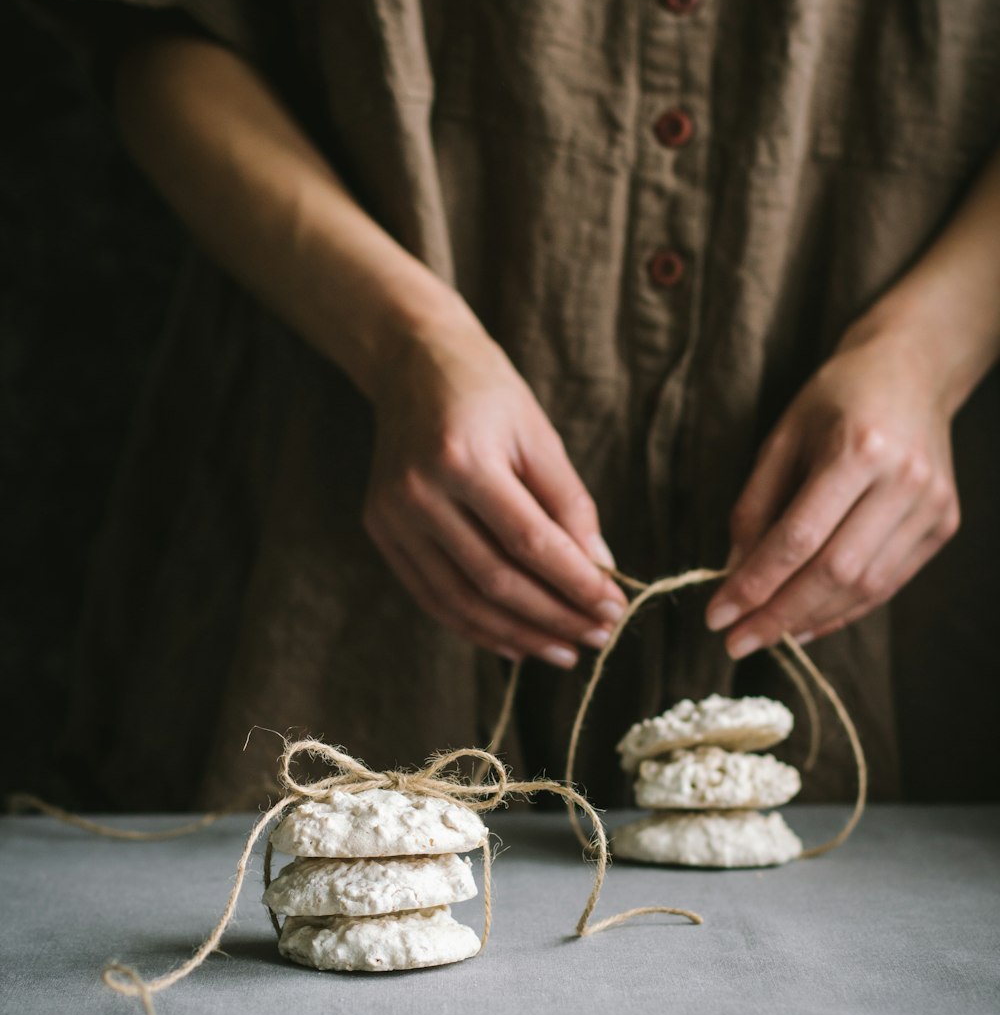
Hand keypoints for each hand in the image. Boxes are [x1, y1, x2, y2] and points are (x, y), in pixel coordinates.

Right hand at [363, 316, 626, 665]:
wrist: (412, 364)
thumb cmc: (488, 393)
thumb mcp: (538, 434)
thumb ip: (570, 503)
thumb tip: (600, 569)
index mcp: (463, 458)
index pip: (530, 543)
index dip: (576, 584)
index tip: (615, 608)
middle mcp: (419, 492)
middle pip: (495, 580)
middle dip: (554, 617)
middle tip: (599, 637)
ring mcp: (392, 516)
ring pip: (461, 600)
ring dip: (518, 635)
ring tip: (564, 650)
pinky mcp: (380, 530)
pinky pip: (432, 596)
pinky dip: (475, 627)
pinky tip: (515, 643)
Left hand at [705, 330, 960, 656]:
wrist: (912, 369)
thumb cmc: (836, 398)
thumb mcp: (782, 437)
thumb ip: (754, 506)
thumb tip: (732, 573)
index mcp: (857, 449)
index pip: (798, 539)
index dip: (755, 584)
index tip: (716, 615)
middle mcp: (902, 480)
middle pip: (834, 572)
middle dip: (778, 615)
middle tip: (735, 641)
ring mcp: (931, 505)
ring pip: (865, 587)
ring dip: (810, 619)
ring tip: (766, 635)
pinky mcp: (943, 524)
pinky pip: (888, 583)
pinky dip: (844, 609)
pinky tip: (807, 622)